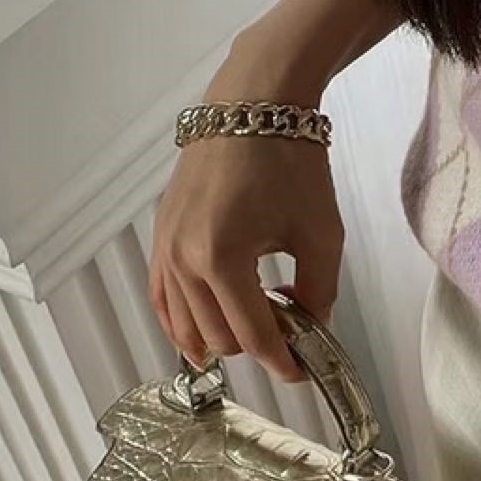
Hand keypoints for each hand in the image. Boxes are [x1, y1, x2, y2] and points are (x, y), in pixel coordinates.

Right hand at [150, 69, 344, 382]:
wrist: (253, 110)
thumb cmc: (290, 163)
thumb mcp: (321, 234)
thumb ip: (320, 292)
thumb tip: (313, 330)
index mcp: (222, 260)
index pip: (253, 337)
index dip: (283, 363)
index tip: (303, 370)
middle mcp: (183, 260)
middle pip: (218, 339)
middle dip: (257, 345)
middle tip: (291, 333)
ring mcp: (164, 250)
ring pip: (187, 328)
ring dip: (222, 337)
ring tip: (258, 326)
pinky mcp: (159, 238)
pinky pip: (162, 300)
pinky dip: (182, 323)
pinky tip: (206, 330)